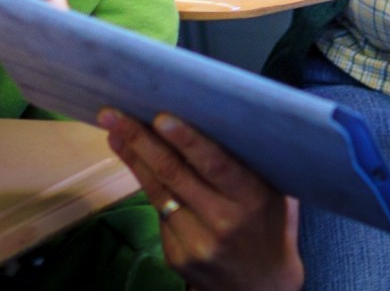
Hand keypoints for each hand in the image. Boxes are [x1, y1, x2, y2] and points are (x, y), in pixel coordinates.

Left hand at [100, 109, 301, 290]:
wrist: (261, 286)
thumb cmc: (271, 225)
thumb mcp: (274, 192)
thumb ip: (250, 162)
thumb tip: (218, 116)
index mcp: (252, 199)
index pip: (215, 164)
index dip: (186, 140)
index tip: (161, 117)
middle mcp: (223, 221)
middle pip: (175, 174)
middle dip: (141, 141)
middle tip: (115, 115)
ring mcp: (196, 242)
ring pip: (159, 192)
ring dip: (133, 158)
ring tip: (114, 131)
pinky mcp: (177, 256)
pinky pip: (160, 213)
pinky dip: (147, 185)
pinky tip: (135, 162)